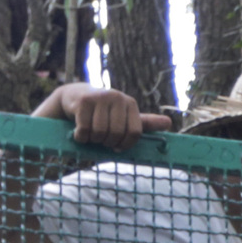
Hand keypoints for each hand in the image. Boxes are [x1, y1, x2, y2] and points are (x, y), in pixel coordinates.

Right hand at [34, 82, 170, 149]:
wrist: (72, 97)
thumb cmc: (102, 113)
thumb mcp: (124, 117)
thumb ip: (145, 123)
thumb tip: (169, 123)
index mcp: (130, 103)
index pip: (134, 134)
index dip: (123, 145)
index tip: (115, 145)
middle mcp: (117, 97)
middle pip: (116, 134)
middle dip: (106, 142)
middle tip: (99, 138)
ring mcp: (100, 97)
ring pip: (100, 133)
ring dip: (92, 140)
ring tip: (89, 133)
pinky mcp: (83, 101)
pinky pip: (84, 130)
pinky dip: (80, 137)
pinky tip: (78, 132)